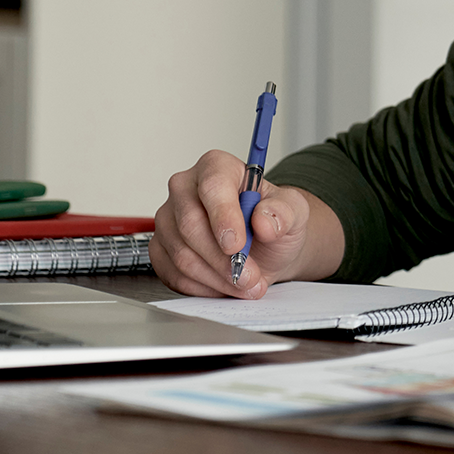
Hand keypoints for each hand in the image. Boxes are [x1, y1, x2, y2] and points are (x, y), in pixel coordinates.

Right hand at [149, 149, 342, 297]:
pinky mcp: (159, 248)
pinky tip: (224, 284)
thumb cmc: (273, 223)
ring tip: (245, 283)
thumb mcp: (294, 211)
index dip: (223, 217)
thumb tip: (265, 221)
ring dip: (216, 277)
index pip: (212, 186)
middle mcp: (185, 188)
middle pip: (190, 225)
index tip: (237, 245)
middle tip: (250, 276)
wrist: (265, 247)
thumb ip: (285, 211)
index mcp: (216, 167)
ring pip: (182, 254)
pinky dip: (202, 287)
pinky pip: (172, 274)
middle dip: (222, 259)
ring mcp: (168, 219)